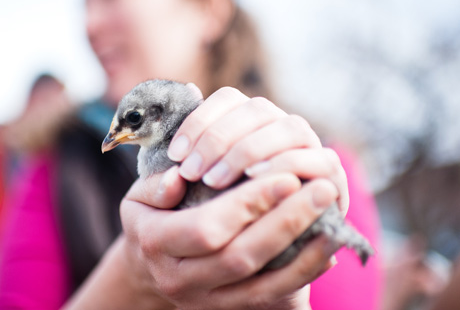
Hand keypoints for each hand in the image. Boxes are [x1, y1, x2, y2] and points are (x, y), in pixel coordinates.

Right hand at [121, 167, 338, 308]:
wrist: (148, 264)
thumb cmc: (150, 217)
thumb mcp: (139, 197)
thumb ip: (155, 186)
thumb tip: (177, 178)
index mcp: (155, 243)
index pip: (206, 228)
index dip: (248, 204)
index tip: (285, 176)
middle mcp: (179, 278)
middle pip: (240, 256)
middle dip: (285, 222)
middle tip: (320, 190)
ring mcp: (205, 299)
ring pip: (261, 283)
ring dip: (303, 253)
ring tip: (334, 221)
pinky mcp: (228, 307)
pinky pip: (270, 296)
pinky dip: (302, 274)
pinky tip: (326, 248)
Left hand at [167, 86, 348, 215]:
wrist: (254, 255)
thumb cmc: (214, 214)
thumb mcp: (186, 188)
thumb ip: (181, 151)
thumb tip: (188, 93)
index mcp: (249, 121)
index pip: (229, 98)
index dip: (199, 121)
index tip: (175, 154)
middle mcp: (281, 126)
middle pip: (258, 108)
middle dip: (219, 138)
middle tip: (191, 171)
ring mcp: (310, 147)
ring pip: (290, 127)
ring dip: (249, 150)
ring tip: (214, 181)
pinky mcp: (331, 175)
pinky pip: (318, 159)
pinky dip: (285, 165)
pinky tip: (253, 181)